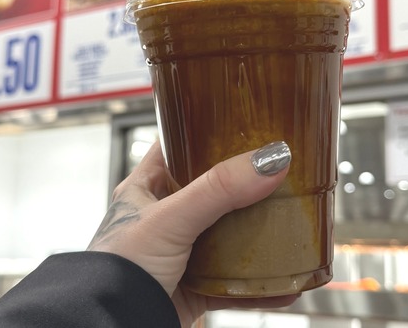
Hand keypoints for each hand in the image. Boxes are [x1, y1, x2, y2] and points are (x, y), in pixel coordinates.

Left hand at [87, 140, 297, 326]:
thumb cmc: (115, 272)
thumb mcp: (168, 219)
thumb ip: (217, 189)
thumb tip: (268, 160)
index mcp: (146, 189)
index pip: (178, 146)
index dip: (207, 131)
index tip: (244, 121)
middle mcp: (164, 218)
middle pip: (214, 190)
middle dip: (247, 184)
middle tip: (281, 170)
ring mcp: (182, 253)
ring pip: (229, 235)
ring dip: (259, 231)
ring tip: (292, 220)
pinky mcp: (195, 287)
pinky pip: (236, 282)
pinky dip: (261, 283)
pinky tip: (284, 282)